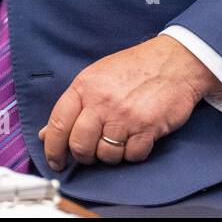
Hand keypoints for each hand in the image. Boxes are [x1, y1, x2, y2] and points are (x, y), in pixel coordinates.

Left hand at [38, 36, 221, 169]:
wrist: (175, 61)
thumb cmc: (136, 67)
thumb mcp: (98, 76)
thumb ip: (74, 104)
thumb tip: (46, 133)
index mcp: (85, 86)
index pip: (58, 124)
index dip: (53, 148)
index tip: (56, 160)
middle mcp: (102, 101)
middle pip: (80, 145)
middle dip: (84, 155)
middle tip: (92, 152)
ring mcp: (125, 116)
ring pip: (106, 155)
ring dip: (111, 154)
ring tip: (119, 139)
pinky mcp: (147, 128)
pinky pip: (132, 155)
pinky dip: (133, 152)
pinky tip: (137, 138)